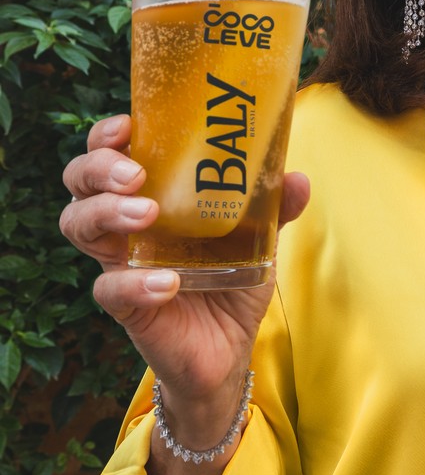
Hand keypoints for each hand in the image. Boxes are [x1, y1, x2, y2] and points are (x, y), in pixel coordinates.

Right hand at [59, 114, 308, 438]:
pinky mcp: (128, 307)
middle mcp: (126, 227)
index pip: (111, 156)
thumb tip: (297, 178)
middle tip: (134, 173)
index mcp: (151, 198)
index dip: (107, 137)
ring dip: (107, 212)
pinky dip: (136, 282)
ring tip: (146, 213)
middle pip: (80, 183)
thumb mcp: (259, 241)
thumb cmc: (231, 281)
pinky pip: (111, 289)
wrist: (229, 349)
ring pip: (78, 226)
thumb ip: (275, 209)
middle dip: (98, 168)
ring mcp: (121, 264)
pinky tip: (168, 282)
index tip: (127, 125)